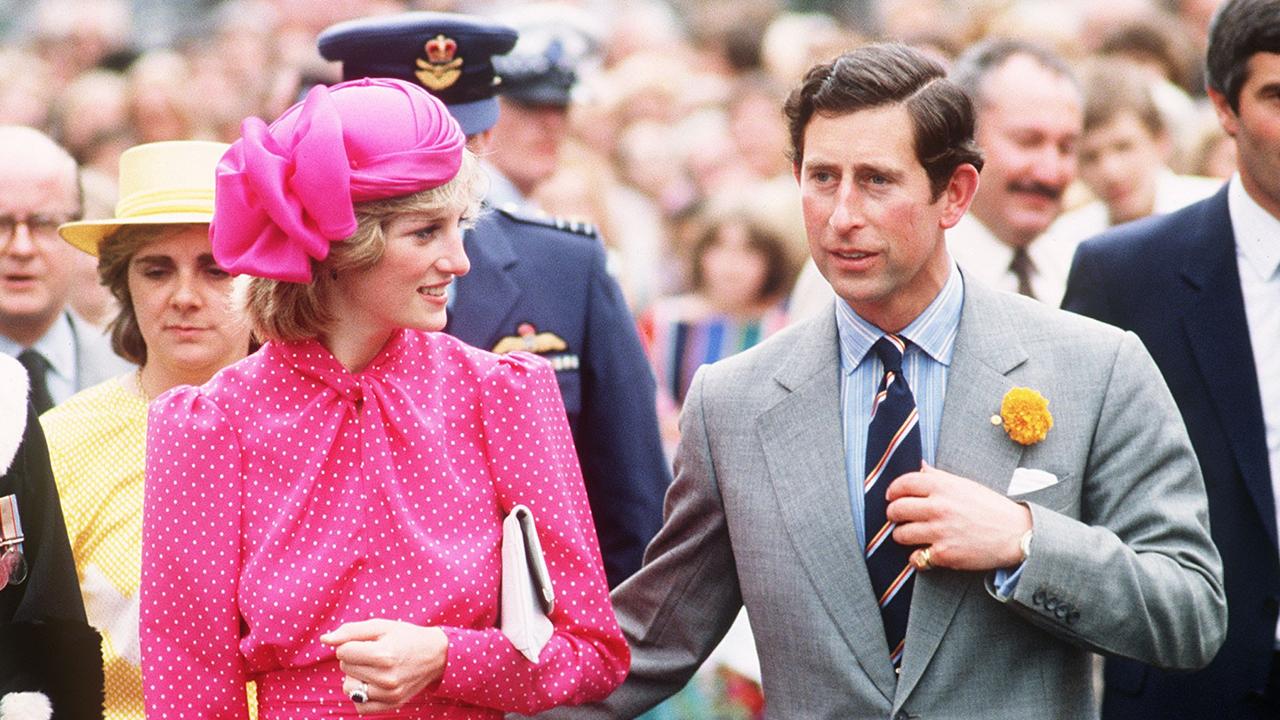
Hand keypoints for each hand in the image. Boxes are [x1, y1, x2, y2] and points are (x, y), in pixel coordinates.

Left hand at [320, 619, 447, 713]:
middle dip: (354, 658)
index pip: (342, 652)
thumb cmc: (406, 637)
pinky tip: (373, 683)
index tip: (367, 642)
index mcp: (384, 655)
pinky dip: (361, 695)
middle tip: (374, 653)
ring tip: (373, 669)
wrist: (435, 655)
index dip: (351, 644)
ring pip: (348, 688)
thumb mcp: (381, 626)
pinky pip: (359, 706)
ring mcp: (389, 694)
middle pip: (345, 668)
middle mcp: (386, 678)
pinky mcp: (392, 705)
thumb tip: (324, 639)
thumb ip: (350, 631)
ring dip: (356, 677)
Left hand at [885, 463, 1031, 571]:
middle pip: (896, 510)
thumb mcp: (966, 485)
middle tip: (898, 518)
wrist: (1017, 534)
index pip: (903, 484)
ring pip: (900, 535)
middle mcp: (938, 507)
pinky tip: (925, 553)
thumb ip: (939, 477)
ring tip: (912, 535)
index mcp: (943, 486)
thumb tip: (921, 466)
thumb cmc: (991, 508)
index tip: (891, 497)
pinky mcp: (944, 554)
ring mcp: (940, 531)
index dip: (893, 491)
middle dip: (893, 515)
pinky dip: (918, 557)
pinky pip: (916, 558)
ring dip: (903, 536)